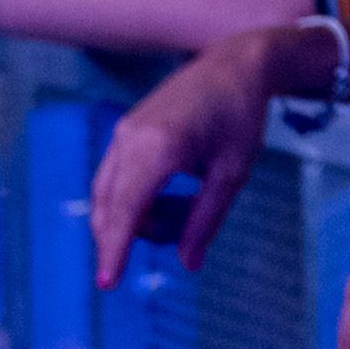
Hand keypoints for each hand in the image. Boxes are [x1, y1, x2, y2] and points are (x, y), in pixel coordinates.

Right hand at [89, 31, 289, 287]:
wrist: (235, 64)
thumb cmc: (241, 117)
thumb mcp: (232, 173)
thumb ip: (206, 220)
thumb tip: (189, 265)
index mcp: (160, 148)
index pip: (127, 210)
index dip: (115, 250)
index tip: (108, 284)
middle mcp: (132, 138)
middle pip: (110, 207)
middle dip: (129, 237)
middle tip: (177, 236)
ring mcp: (124, 131)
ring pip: (108, 194)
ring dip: (133, 218)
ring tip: (181, 211)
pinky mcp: (125, 129)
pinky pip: (115, 177)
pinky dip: (131, 198)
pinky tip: (168, 198)